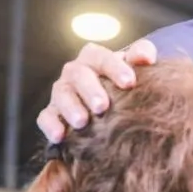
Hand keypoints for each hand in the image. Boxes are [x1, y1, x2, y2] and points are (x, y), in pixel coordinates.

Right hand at [36, 39, 157, 142]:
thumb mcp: (133, 67)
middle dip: (90, 90)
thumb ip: (141, 54)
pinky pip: (46, 117)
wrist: (108, 105)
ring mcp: (62, 92)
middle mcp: (75, 72)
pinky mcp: (52, 113)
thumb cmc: (122, 83)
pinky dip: (51, 125)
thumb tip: (146, 58)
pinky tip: (59, 136)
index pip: (101, 57)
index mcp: (94, 58)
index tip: (130, 82)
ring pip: (62, 95)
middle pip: (79, 75)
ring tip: (82, 122)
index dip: (115, 68)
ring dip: (71, 108)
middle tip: (102, 106)